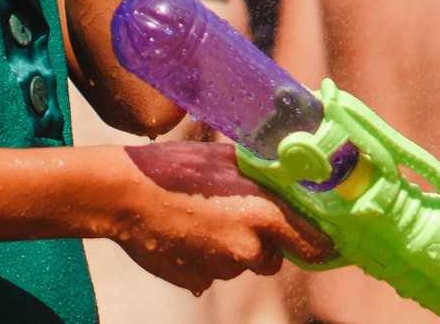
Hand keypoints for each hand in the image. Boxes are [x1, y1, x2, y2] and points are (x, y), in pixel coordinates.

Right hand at [110, 144, 331, 294]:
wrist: (120, 194)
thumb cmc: (172, 168)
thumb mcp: (222, 157)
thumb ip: (259, 172)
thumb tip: (284, 174)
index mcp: (262, 214)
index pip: (313, 245)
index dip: (318, 244)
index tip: (319, 241)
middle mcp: (248, 248)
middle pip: (274, 259)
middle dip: (263, 244)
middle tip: (236, 217)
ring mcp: (221, 270)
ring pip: (239, 265)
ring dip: (229, 249)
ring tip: (198, 220)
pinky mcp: (196, 281)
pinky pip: (210, 274)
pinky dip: (202, 259)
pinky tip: (182, 234)